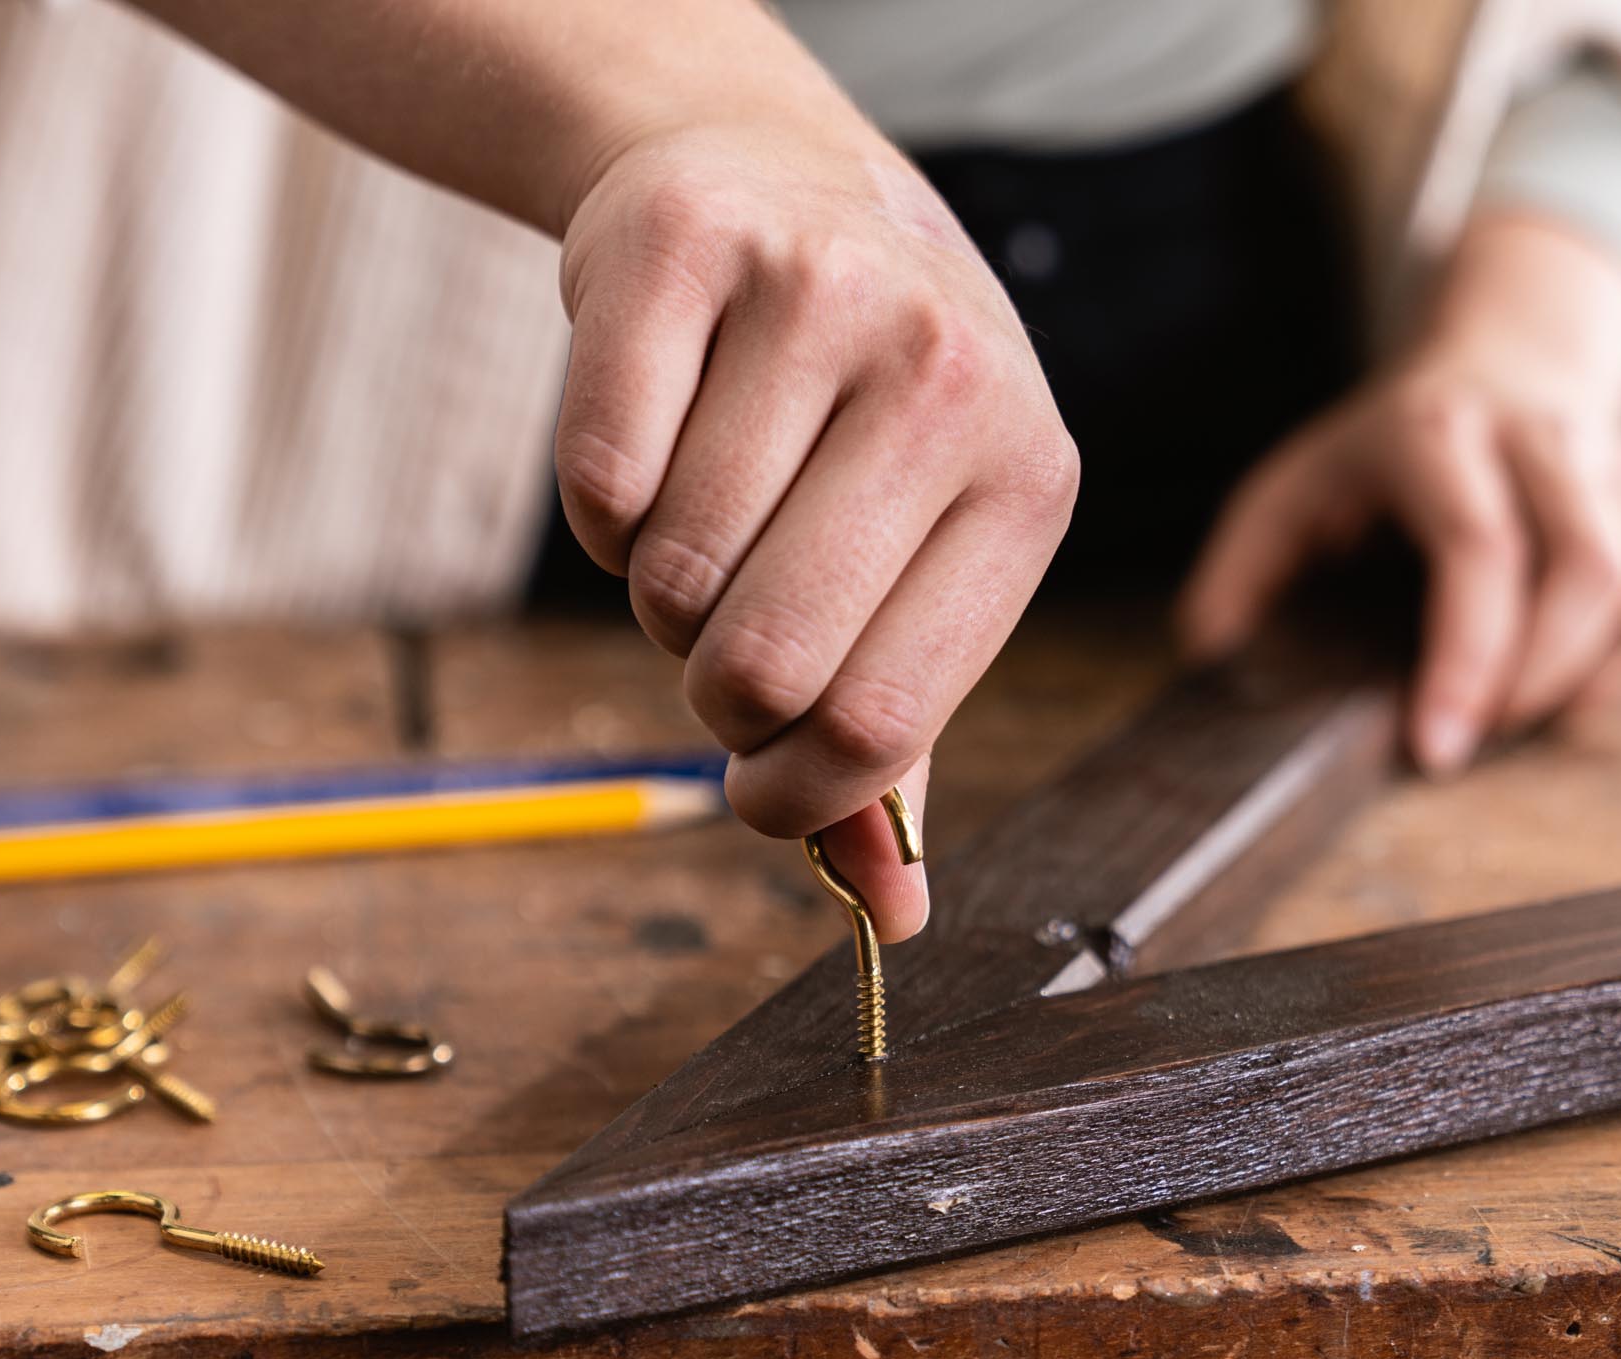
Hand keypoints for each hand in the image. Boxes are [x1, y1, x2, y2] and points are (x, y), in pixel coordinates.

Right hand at [555, 127, 1078, 937]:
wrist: (775, 181)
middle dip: (715, 696)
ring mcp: (822, 294)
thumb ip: (899, 738)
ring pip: (669, 576)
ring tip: (700, 518)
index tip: (753, 791)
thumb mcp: (920, 557)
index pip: (883, 719)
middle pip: (767, 663)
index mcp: (1028, 484)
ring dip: (655, 594)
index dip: (788, 798)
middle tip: (718, 645)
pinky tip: (649, 445)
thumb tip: (889, 916)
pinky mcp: (685, 243)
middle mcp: (947, 379)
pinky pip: (591, 480)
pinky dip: (594, 513)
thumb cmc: (855, 416)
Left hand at [1177, 213, 1620, 773]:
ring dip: (1595, 674)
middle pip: (1585, 565)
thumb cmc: (1383, 448)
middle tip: (1478, 735)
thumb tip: (1206, 649)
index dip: (1466, 656)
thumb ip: (1242, 566)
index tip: (1436, 743)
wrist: (1503, 355)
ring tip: (1523, 717)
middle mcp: (1539, 433)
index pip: (1478, 546)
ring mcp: (1612, 456)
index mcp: (1436, 429)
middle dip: (1537, 678)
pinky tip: (1580, 690)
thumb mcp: (1292, 485)